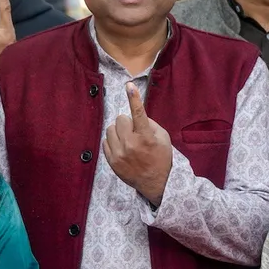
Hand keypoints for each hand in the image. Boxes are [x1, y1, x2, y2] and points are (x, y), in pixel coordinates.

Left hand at [104, 82, 172, 205]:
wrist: (155, 183)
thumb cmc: (161, 158)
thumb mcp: (163, 138)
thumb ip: (150, 123)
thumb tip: (135, 114)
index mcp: (146, 137)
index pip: (138, 113)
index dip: (134, 98)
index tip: (129, 85)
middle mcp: (131, 144)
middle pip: (120, 119)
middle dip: (127, 122)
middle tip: (134, 131)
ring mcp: (119, 153)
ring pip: (110, 129)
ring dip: (118, 131)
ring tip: (127, 140)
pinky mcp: (112, 161)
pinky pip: (105, 141)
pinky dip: (113, 141)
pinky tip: (122, 147)